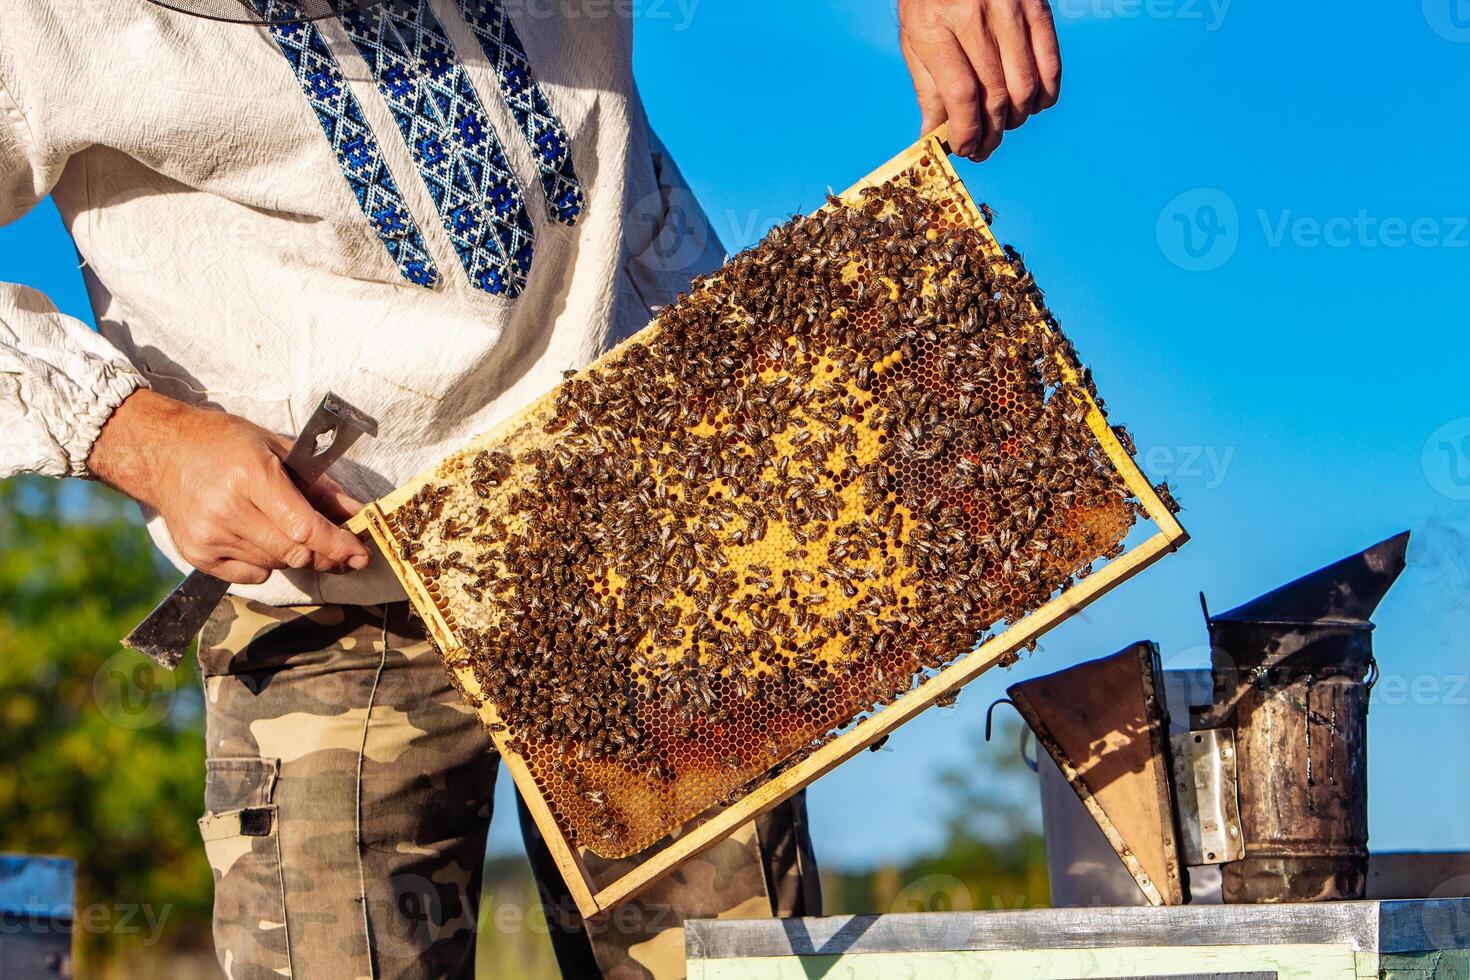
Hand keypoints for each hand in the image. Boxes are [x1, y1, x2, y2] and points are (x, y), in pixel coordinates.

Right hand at [87, 389, 370, 584]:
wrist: (161, 452)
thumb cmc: (224, 443)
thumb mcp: (277, 449)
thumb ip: (320, 485)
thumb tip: (356, 513)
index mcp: (251, 476)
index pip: (304, 527)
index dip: (338, 545)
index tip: (361, 554)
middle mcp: (228, 510)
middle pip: (293, 553)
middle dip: (325, 555)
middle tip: (340, 550)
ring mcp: (209, 536)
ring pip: (275, 565)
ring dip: (294, 554)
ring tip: (289, 530)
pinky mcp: (197, 554)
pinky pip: (250, 575)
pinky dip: (266, 563)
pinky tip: (260, 538)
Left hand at [898, 0, 1061, 161]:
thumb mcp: (914, 39)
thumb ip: (927, 89)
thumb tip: (932, 137)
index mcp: (935, 27)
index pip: (960, 94)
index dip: (967, 130)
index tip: (965, 149)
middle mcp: (973, 15)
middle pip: (994, 93)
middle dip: (992, 131)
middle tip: (985, 147)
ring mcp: (1009, 7)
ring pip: (1025, 82)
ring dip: (1017, 117)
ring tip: (1005, 126)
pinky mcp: (1035, 3)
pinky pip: (1049, 57)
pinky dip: (1046, 90)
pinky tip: (1035, 105)